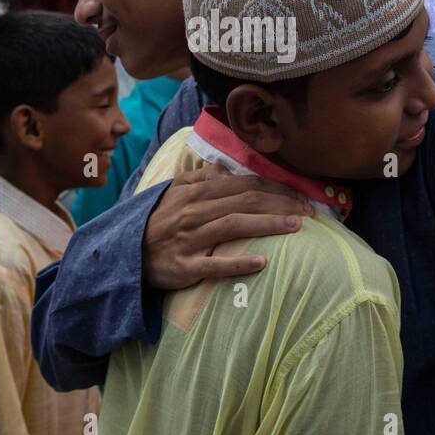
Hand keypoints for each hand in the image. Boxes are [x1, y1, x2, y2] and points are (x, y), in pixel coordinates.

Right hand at [142, 164, 312, 290]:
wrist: (123, 254)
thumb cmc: (156, 222)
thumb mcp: (173, 192)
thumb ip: (202, 177)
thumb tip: (230, 168)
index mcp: (194, 191)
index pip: (243, 184)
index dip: (275, 187)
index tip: (301, 193)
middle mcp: (193, 211)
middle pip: (245, 202)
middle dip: (281, 203)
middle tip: (311, 210)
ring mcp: (190, 239)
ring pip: (235, 226)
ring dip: (268, 224)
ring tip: (297, 226)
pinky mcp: (185, 266)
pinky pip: (215, 265)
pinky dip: (239, 263)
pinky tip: (263, 263)